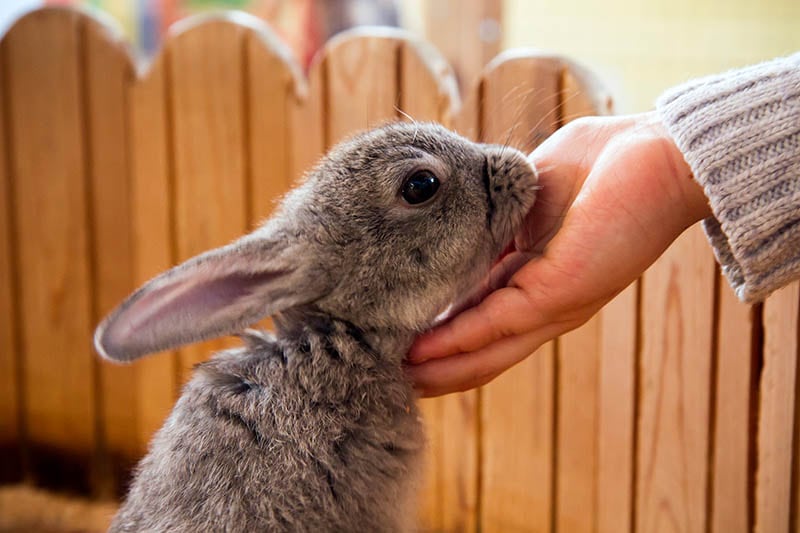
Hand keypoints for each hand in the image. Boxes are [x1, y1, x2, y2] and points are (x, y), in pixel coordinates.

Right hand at [406, 111, 711, 396]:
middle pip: (479, 351)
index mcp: (536, 278)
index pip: (478, 317)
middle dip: (433, 367)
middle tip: (385, 378)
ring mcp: (552, 304)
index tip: (395, 340)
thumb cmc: (607, 163)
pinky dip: (455, 340)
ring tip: (391, 378)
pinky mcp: (558, 293)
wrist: (663, 153)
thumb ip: (494, 213)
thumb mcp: (529, 192)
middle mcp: (543, 303)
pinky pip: (495, 323)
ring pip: (484, 351)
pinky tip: (420, 351)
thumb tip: (458, 218)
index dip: (439, 334)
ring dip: (437, 367)